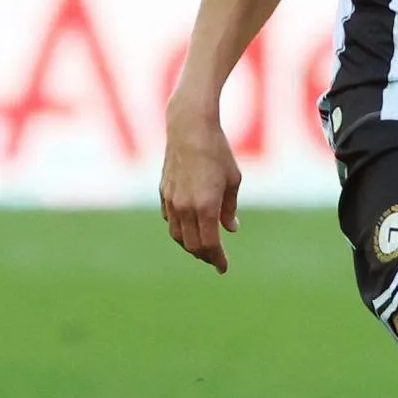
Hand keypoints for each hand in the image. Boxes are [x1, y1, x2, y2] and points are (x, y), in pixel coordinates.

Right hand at [159, 111, 241, 272]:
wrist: (189, 128)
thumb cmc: (218, 152)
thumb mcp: (233, 180)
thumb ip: (229, 209)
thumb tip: (231, 229)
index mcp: (205, 206)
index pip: (209, 245)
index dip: (217, 259)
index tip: (223, 269)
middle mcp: (185, 207)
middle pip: (192, 245)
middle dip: (205, 255)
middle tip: (215, 259)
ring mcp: (171, 200)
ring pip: (178, 235)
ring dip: (190, 245)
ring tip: (203, 248)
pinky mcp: (164, 192)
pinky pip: (170, 220)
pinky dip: (180, 229)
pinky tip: (189, 228)